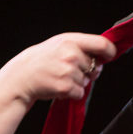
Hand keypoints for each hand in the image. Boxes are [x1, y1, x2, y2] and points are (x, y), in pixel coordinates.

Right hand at [1, 33, 116, 104]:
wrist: (23, 75)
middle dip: (89, 72)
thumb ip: (81, 47)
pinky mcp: (65, 87)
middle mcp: (71, 54)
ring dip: (77, 83)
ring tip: (60, 77)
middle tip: (71, 70)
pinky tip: (60, 86)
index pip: (101, 44)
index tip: (109, 56)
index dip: (109, 51)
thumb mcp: (60, 44)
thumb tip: (103, 58)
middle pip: (96, 67)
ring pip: (87, 81)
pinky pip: (80, 92)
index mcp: (71, 41)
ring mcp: (68, 71)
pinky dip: (72, 93)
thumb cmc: (44, 60)